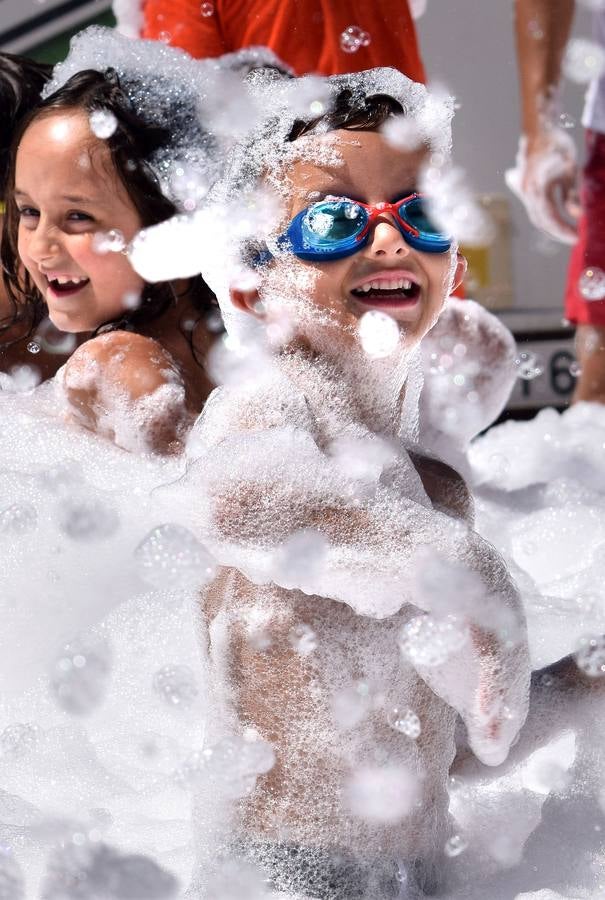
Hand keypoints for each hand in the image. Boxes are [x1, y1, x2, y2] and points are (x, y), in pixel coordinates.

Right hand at [506, 128, 579, 243]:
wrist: (540, 130)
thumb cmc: (556, 146)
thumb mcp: (570, 171)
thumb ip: (573, 195)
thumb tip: (579, 216)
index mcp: (535, 190)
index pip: (549, 218)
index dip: (562, 230)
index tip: (576, 238)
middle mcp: (526, 194)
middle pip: (540, 221)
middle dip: (558, 231)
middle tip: (574, 236)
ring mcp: (523, 192)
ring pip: (537, 216)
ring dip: (552, 225)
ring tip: (569, 230)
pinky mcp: (525, 190)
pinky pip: (536, 208)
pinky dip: (547, 215)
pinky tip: (560, 219)